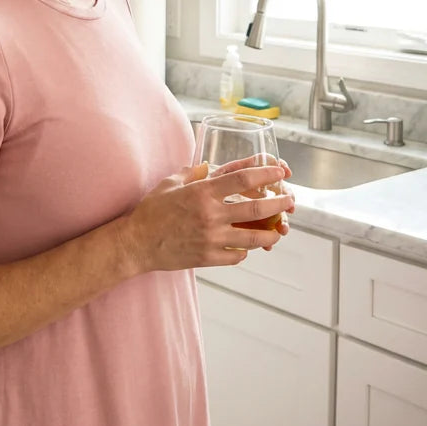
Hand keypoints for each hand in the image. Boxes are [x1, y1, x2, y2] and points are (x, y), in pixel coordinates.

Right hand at [121, 160, 294, 271]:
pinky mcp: (208, 258)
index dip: (266, 173)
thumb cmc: (151, 211)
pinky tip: (246, 247)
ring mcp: (211, 238)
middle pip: (257, 208)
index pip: (243, 178)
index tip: (280, 172)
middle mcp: (211, 214)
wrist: (137, 243)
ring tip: (278, 231)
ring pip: (253, 237)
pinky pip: (237, 256)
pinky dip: (245, 251)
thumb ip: (193, 174)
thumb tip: (210, 167)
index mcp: (203, 192)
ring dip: (271, 234)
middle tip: (289, 201)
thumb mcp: (171, 183)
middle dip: (279, 203)